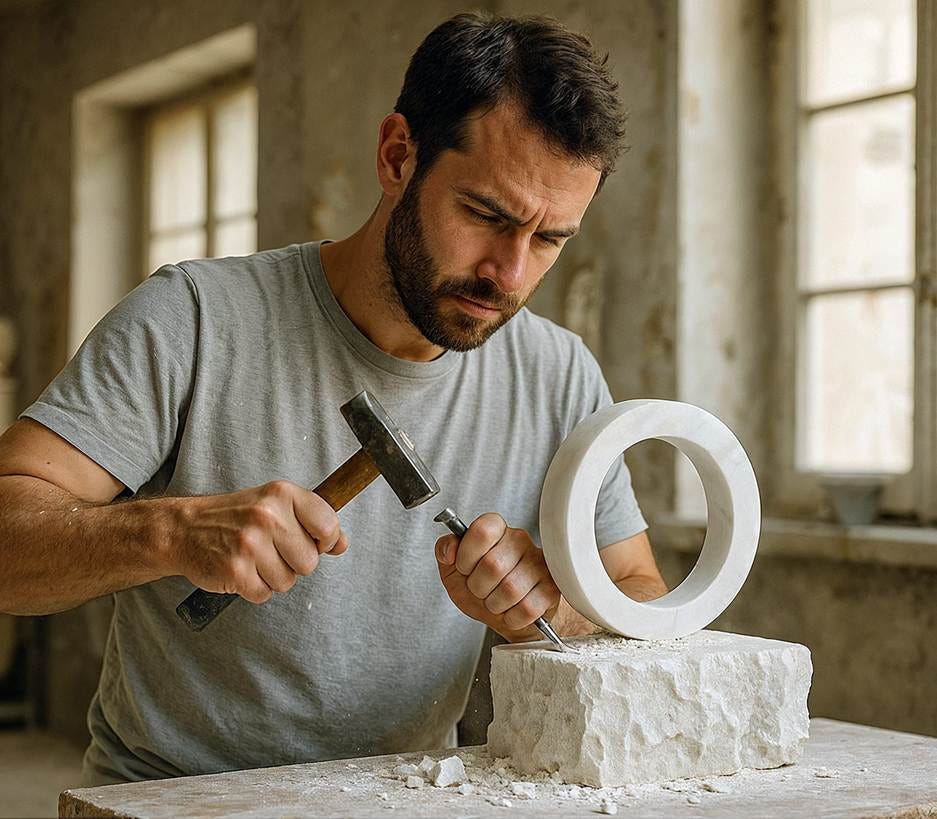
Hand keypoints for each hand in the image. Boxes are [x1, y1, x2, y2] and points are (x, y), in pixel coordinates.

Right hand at [172, 480, 346, 603]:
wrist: (184, 528)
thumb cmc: (236, 517)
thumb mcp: (276, 506)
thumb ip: (312, 522)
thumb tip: (342, 544)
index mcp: (282, 494)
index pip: (328, 525)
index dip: (327, 541)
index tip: (316, 543)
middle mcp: (267, 516)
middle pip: (310, 562)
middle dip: (294, 563)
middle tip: (271, 550)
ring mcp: (250, 544)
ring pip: (288, 581)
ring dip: (273, 577)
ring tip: (253, 558)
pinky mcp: (235, 570)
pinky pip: (264, 594)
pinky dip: (254, 589)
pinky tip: (240, 570)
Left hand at [435, 513, 559, 640]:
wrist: (508, 615)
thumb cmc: (483, 588)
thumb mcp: (454, 570)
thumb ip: (444, 550)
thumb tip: (449, 550)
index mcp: (496, 530)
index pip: (482, 530)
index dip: (467, 555)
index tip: (465, 567)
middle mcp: (520, 540)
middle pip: (493, 564)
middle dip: (478, 587)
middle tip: (481, 590)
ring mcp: (539, 563)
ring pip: (511, 589)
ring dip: (495, 604)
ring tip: (496, 601)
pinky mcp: (552, 587)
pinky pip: (527, 608)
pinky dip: (512, 618)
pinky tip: (512, 611)